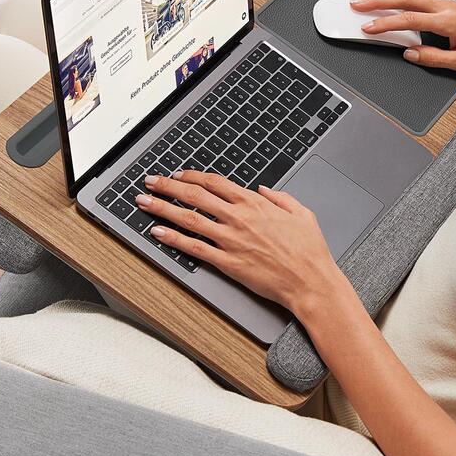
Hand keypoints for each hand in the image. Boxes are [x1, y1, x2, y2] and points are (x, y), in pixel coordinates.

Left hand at [135, 171, 347, 316]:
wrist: (310, 281)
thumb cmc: (309, 251)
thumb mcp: (302, 213)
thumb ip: (280, 197)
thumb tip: (264, 190)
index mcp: (255, 203)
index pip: (215, 183)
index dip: (193, 176)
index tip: (179, 174)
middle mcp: (239, 218)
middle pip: (195, 195)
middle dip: (168, 186)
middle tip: (150, 181)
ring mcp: (231, 240)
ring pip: (189, 218)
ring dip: (163, 208)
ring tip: (144, 202)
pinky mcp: (228, 263)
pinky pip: (194, 248)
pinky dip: (173, 240)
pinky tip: (158, 233)